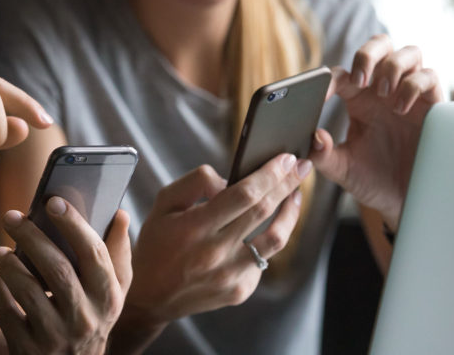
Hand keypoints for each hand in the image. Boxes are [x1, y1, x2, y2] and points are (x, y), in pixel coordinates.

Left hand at [0, 198, 131, 354]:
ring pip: (28, 291)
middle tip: (12, 216)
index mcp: (108, 296)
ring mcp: (56, 335)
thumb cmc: (94, 316)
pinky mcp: (29, 348)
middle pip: (57, 269)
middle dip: (32, 237)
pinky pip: (7, 313)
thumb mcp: (113, 291)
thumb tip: (120, 214)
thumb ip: (117, 253)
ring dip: (9, 265)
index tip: (53, 201)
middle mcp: (86, 317)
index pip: (93, 253)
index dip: (74, 225)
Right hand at [124, 155, 310, 325]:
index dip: (270, 174)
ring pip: (276, 239)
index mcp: (194, 227)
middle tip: (302, 167)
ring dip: (290, 213)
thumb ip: (195, 183)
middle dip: (287, 184)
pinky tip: (266, 227)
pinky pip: (263, 259)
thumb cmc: (156, 243)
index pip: (244, 194)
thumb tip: (229, 180)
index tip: (287, 158)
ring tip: (295, 195)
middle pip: (264, 211)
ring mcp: (230, 275)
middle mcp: (215, 253)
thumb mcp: (164, 204)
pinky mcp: (239, 291)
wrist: (150, 296)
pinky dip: (268, 239)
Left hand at [310, 35, 443, 229]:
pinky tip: (400, 108)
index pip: (340, 75)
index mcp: (356, 100)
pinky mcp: (432, 104)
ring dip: (392, 66)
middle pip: (379, 45)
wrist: (404, 200)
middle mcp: (382, 90)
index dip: (327, 80)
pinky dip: (413, 85)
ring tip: (382, 93)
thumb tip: (314, 137)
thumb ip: (323, 156)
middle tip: (360, 79)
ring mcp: (409, 93)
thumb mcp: (342, 170)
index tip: (320, 95)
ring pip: (406, 53)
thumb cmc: (372, 180)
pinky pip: (428, 76)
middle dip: (368, 53)